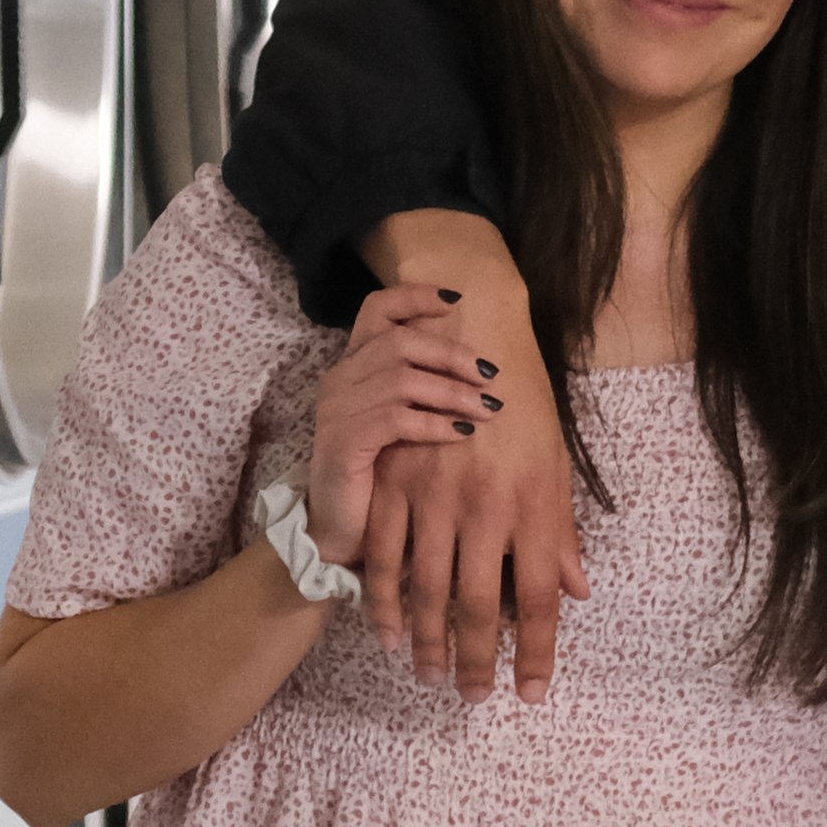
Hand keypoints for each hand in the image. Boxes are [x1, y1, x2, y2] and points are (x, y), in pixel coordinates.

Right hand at [307, 291, 497, 576]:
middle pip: (399, 340)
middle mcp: (339, 379)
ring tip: (487, 409)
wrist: (337, 530)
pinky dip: (434, 424)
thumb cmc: (378, 476)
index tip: (456, 301)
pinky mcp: (344, 440)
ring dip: (452, 392)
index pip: (377, 309)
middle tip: (489, 373)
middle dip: (451, 353)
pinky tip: (461, 434)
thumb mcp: (400, 422)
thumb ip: (422, 388)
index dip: (415, 297)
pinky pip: (396, 418)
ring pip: (402, 378)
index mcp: (351, 366)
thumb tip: (481, 364)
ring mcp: (337, 408)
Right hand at [357, 331, 586, 700]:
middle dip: (473, 662)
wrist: (476, 335)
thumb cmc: (525, 404)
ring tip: (428, 675)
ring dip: (426, 642)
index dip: (534, 653)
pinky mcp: (394, 482)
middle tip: (470, 696)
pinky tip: (388, 630)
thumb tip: (576, 591)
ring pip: (426, 590)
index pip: (537, 600)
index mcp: (534, 506)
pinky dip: (385, 601)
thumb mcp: (555, 466)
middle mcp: (485, 507)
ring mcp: (434, 496)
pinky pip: (385, 556)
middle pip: (477, 607)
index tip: (528, 693)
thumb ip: (559, 534)